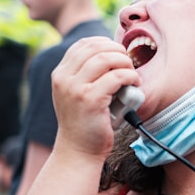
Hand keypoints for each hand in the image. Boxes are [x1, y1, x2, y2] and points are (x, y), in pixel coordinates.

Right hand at [51, 36, 140, 157]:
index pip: (83, 44)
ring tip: (132, 74)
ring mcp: (76, 89)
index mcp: (60, 75)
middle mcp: (64, 79)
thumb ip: (85, 76)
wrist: (78, 151)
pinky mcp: (91, 100)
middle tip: (128, 63)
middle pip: (95, 48)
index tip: (118, 53)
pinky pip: (116, 77)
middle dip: (117, 51)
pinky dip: (130, 76)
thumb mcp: (75, 95)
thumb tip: (112, 56)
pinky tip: (134, 83)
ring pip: (105, 59)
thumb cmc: (84, 124)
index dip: (104, 43)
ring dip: (125, 62)